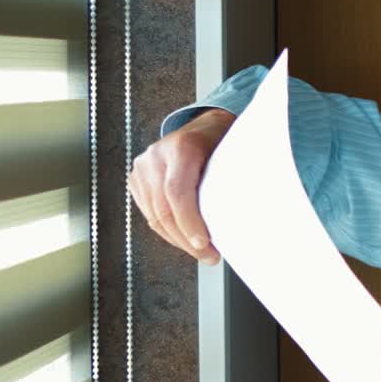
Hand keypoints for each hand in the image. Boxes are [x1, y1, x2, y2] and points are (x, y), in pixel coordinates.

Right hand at [128, 107, 235, 264]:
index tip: (204, 243)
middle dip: (187, 240)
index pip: (177, 191)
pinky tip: (186, 239)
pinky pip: (150, 214)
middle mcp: (156, 157)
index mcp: (181, 147)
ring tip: (202, 252)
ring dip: (178, 240)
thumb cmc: (222, 142)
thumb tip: (244, 219)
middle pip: (164, 209)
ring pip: (155, 217)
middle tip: (210, 256)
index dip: (189, 221)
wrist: (203, 125)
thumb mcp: (231, 154)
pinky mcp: (136, 179)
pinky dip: (168, 231)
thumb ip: (230, 181)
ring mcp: (142, 168)